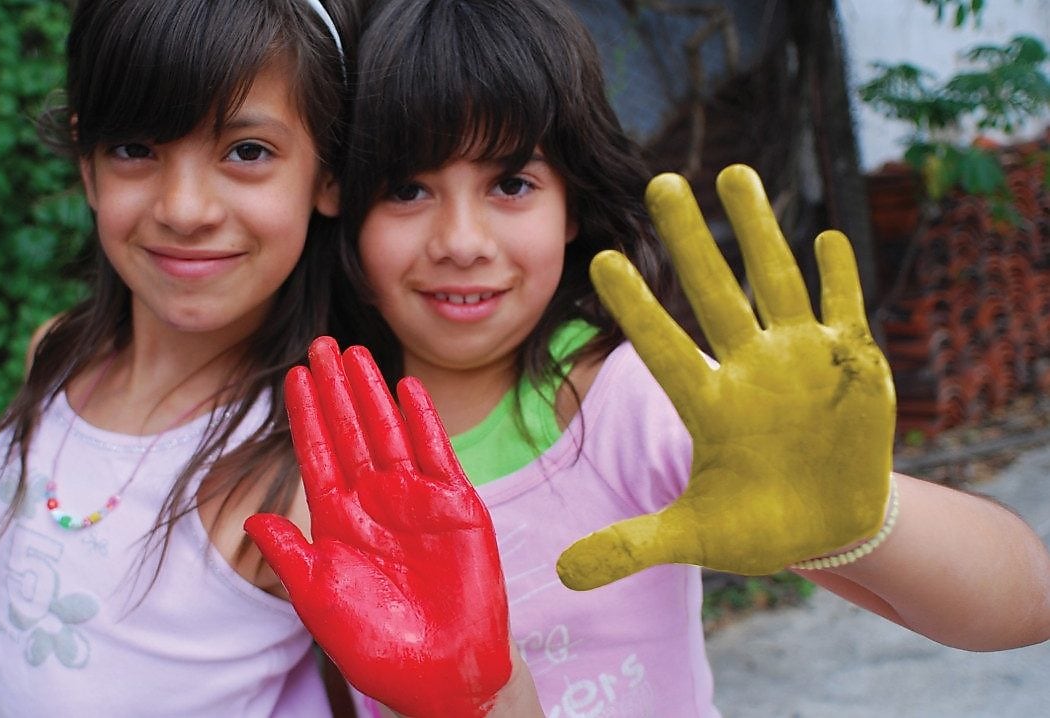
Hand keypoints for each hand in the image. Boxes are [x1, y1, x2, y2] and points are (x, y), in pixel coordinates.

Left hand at [245, 337, 511, 717]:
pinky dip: (423, 421)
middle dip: (335, 388)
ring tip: (355, 354)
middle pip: (350, 431)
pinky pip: (436, 454)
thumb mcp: (318, 599)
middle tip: (321, 344)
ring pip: (388, 432)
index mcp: (339, 519)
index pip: (316, 454)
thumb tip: (251, 517)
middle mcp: (375, 501)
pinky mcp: (456, 507)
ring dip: (371, 393)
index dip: (305, 414)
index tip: (293, 375)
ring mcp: (416, 500)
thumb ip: (289, 553)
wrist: (439, 675)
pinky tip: (406, 389)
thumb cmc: (375, 645)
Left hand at [557, 165, 894, 588]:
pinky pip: (844, 309)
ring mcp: (802, 361)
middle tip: (658, 181)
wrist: (832, 527)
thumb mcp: (695, 538)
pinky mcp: (854, 364)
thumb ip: (633, 545)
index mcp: (709, 405)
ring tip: (732, 174)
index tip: (601, 260)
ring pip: (776, 281)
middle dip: (690, 240)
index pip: (664, 346)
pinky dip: (840, 276)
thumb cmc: (758, 526)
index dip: (636, 307)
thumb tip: (563, 576)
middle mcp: (750, 369)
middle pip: (716, 293)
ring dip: (758, 230)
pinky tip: (828, 234)